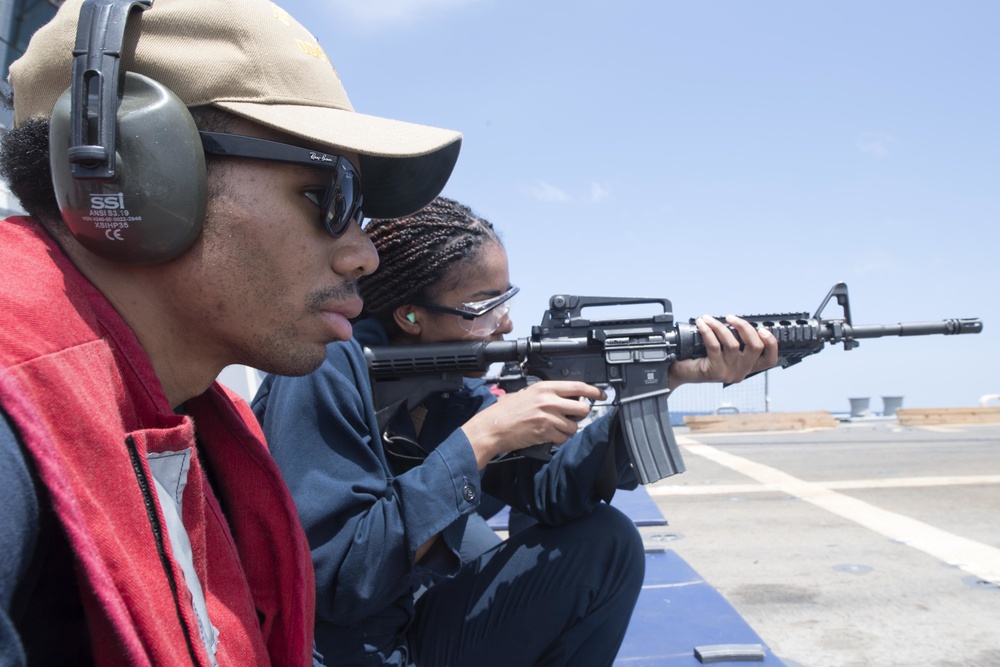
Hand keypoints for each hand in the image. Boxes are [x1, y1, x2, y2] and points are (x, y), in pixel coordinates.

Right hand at [461, 381, 604, 467]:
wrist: (493, 427)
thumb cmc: (507, 411)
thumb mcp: (528, 393)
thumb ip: (548, 393)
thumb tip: (568, 397)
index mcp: (545, 388)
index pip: (578, 387)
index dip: (594, 391)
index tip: (601, 394)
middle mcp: (548, 400)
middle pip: (582, 408)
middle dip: (580, 414)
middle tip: (572, 416)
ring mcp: (548, 417)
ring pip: (573, 426)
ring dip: (567, 430)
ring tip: (554, 427)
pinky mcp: (545, 432)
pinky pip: (563, 438)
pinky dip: (558, 439)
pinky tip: (548, 435)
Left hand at [668, 314, 777, 388]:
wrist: (679, 373)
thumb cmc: (700, 359)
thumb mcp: (722, 352)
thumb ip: (734, 341)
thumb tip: (736, 321)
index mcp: (746, 367)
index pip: (769, 359)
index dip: (771, 344)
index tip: (763, 329)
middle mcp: (741, 371)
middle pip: (756, 347)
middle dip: (745, 327)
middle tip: (731, 317)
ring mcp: (729, 372)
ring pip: (733, 344)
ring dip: (720, 326)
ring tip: (708, 318)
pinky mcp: (715, 371)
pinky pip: (714, 345)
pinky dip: (708, 331)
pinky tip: (702, 324)